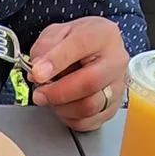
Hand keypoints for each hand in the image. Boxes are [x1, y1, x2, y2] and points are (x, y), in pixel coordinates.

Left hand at [28, 17, 127, 131]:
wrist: (94, 51)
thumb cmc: (77, 42)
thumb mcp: (57, 33)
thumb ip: (45, 48)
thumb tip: (37, 70)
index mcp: (103, 35)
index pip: (81, 45)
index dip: (56, 61)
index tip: (37, 73)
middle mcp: (116, 60)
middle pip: (89, 83)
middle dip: (57, 92)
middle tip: (39, 93)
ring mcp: (117, 86)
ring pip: (89, 106)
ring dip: (62, 107)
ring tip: (50, 99)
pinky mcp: (112, 107)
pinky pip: (89, 121)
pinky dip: (69, 118)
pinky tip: (62, 107)